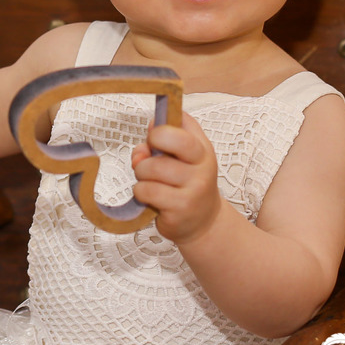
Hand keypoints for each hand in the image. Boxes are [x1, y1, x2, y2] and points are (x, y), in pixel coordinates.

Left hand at [131, 113, 224, 243]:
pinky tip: (151, 198)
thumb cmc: (187, 185)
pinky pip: (146, 191)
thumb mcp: (180, 158)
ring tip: (151, 184)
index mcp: (202, 149)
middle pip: (162, 141)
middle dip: (147, 151)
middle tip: (149, 165)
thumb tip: (142, 149)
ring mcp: (194, 189)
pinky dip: (140, 193)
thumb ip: (159, 144)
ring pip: (150, 168)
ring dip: (141, 176)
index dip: (159, 129)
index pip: (182, 122)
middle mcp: (202, 167)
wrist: (204, 222)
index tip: (154, 140)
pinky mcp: (181, 208)